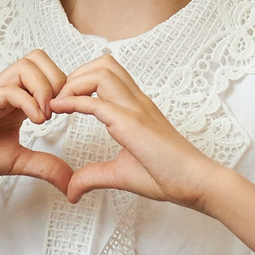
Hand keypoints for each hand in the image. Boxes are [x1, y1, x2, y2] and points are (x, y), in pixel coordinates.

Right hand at [0, 54, 72, 194]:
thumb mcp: (17, 162)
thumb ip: (44, 166)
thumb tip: (71, 183)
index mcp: (18, 99)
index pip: (48, 71)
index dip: (66, 87)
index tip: (70, 114)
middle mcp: (8, 89)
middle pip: (40, 57)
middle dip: (59, 81)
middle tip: (59, 111)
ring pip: (28, 64)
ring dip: (45, 88)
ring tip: (46, 117)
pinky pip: (11, 88)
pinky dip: (29, 103)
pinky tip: (35, 123)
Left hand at [51, 54, 225, 210]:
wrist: (195, 183)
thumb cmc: (167, 176)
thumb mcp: (121, 174)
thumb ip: (94, 177)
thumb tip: (71, 190)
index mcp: (137, 107)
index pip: (108, 74)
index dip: (81, 81)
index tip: (63, 101)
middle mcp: (137, 102)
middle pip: (103, 64)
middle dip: (75, 74)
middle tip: (59, 99)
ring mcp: (136, 110)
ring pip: (101, 72)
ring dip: (74, 83)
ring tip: (59, 104)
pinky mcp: (133, 124)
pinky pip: (99, 102)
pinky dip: (74, 101)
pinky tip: (59, 109)